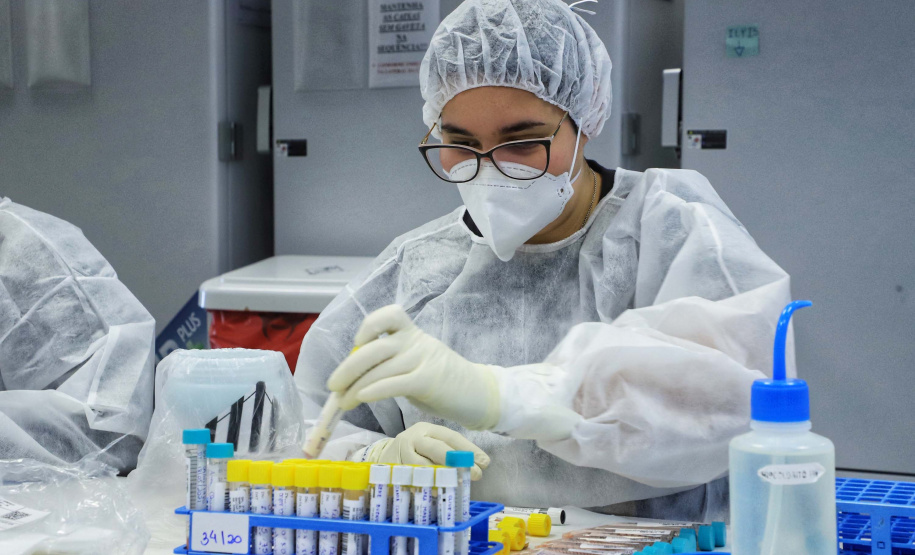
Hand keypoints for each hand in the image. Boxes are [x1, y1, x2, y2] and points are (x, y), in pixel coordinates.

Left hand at [328, 305, 500, 429]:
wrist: (478, 394)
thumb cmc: (442, 381)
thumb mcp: (416, 362)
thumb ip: (391, 362)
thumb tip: (353, 376)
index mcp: (413, 333)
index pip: (389, 315)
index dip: (368, 327)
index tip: (357, 344)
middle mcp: (416, 342)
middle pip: (374, 348)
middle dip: (348, 368)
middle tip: (333, 385)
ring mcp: (422, 359)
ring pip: (379, 370)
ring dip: (355, 388)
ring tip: (342, 403)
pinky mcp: (428, 380)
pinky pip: (393, 384)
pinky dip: (372, 391)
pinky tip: (360, 398)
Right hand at [366, 422, 489, 479]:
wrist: (383, 457)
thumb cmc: (416, 451)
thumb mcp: (431, 444)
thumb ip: (451, 451)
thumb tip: (479, 463)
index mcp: (426, 429)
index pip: (450, 437)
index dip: (469, 449)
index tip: (484, 462)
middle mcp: (413, 438)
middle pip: (437, 448)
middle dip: (459, 462)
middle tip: (477, 474)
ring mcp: (401, 454)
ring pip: (425, 466)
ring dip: (444, 477)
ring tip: (459, 483)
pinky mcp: (393, 470)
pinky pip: (413, 480)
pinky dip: (427, 487)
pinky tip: (438, 492)